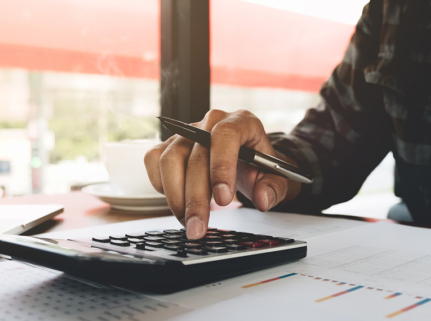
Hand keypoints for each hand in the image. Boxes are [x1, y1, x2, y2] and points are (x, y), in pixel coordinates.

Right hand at [144, 109, 300, 238]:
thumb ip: (273, 189)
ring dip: (176, 197)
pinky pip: (154, 161)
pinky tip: (177, 202)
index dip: (221, 167)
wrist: (245, 159)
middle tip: (198, 228)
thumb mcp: (275, 177)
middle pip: (196, 156)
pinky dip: (161, 185)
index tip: (223, 200)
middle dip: (196, 198)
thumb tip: (262, 200)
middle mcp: (211, 122)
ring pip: (170, 159)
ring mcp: (187, 131)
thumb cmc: (258, 165)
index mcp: (242, 122)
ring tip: (188, 222)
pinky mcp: (169, 143)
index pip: (225, 135)